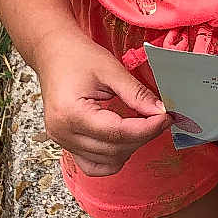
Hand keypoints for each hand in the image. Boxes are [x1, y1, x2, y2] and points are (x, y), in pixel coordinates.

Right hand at [31, 27, 170, 177]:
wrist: (52, 52)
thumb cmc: (77, 56)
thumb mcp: (110, 69)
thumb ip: (136, 93)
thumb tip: (160, 111)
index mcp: (71, 114)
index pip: (118, 133)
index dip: (148, 128)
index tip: (166, 117)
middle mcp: (63, 133)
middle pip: (114, 150)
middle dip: (143, 136)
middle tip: (159, 117)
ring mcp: (62, 142)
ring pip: (107, 162)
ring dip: (130, 147)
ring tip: (141, 125)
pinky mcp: (66, 144)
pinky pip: (93, 165)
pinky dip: (112, 157)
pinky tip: (123, 138)